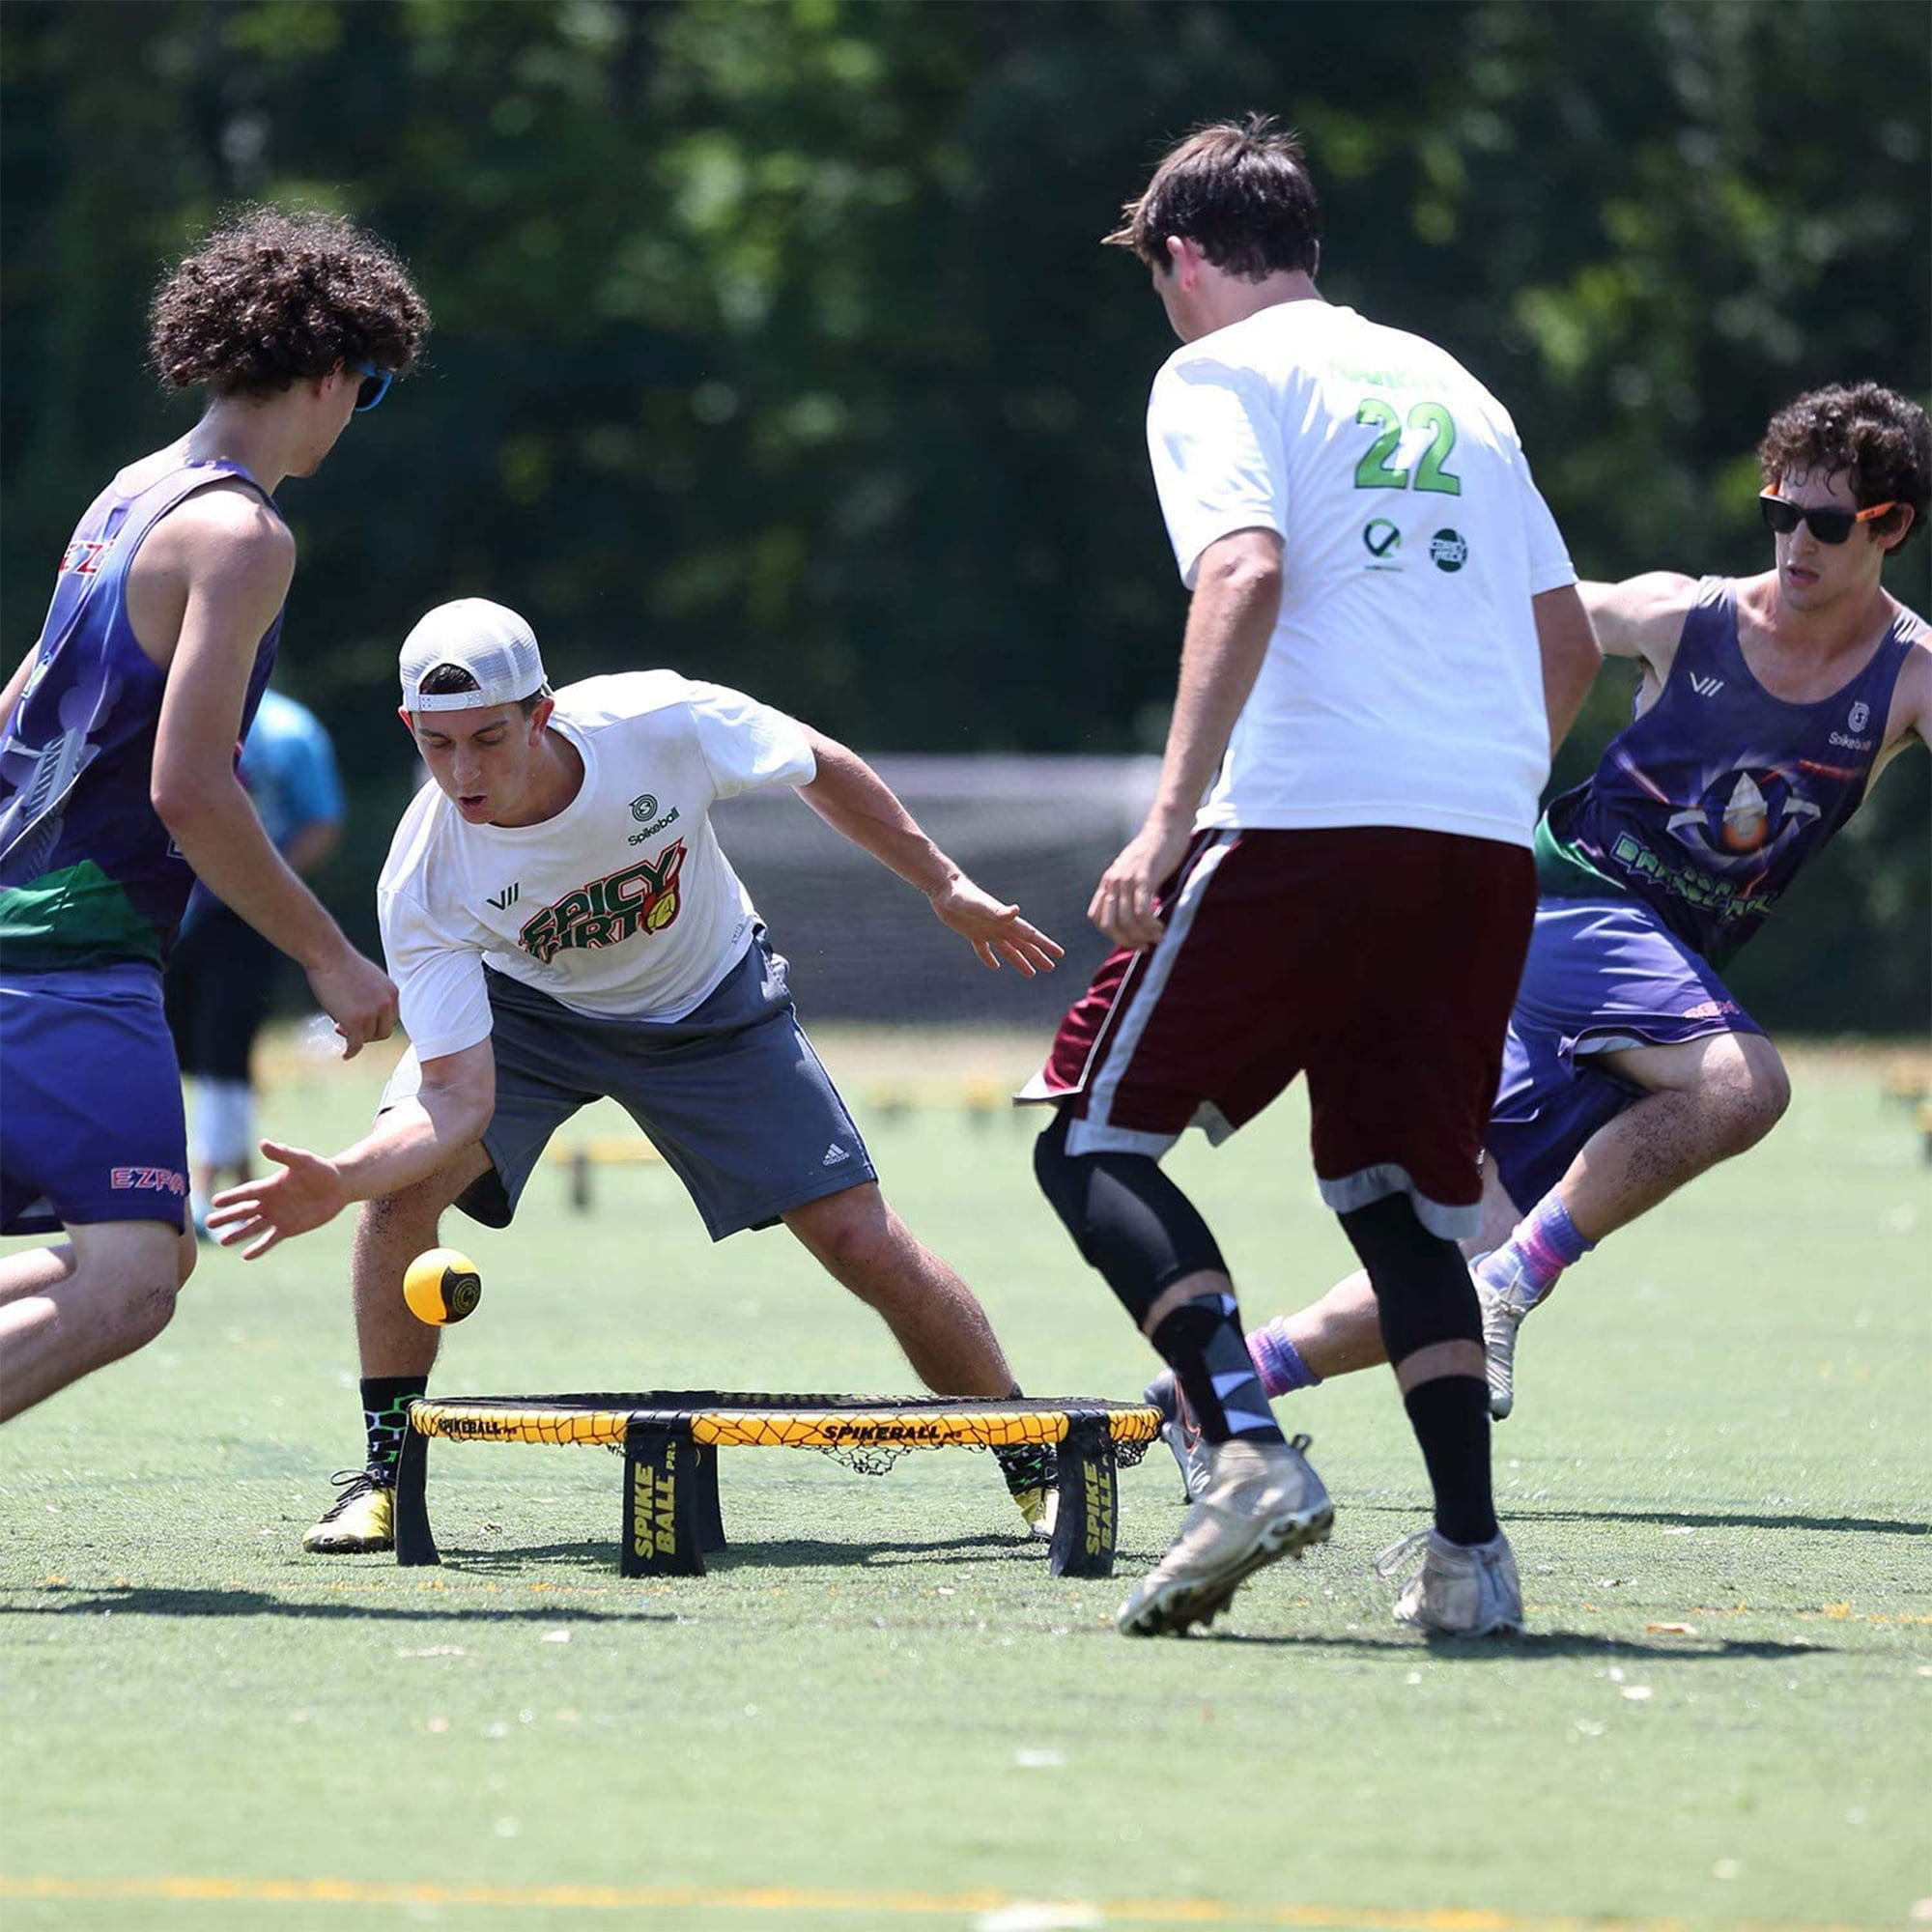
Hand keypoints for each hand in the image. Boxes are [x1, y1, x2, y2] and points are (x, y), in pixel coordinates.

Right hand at [205, 1142, 349, 1258]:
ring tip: (221, 1241)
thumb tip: (263, 1143)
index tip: (215, 1201)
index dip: (232, 1196)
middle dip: (227, 1217)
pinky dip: (259, 1247)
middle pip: (244, 1211)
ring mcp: (278, 1216)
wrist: (339, 1186)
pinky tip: (246, 1255)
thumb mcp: (302, 1161)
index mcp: (270, 1186)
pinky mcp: (288, 1228)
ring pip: (253, 1227)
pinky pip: (270, 1239)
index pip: (246, 1192)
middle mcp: (270, 1202)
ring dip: (238, 1234)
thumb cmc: (320, 1170)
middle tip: (208, 1223)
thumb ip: (283, 1154)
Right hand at [305, 944, 397, 1059]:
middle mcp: (386, 1004)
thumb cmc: (342, 963)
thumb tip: (367, 1013)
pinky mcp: (356, 1021)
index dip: (376, 1024)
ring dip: (354, 1036)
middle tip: (348, 1028)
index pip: (391, 1019)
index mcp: (392, 993)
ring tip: (338, 1026)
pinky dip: (351, 1051)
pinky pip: (356, 1044)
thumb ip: (373, 995)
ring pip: (367, 1038)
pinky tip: (345, 1055)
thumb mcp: (368, 978)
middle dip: (368, 1033)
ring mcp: (372, 1013)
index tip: (362, 1023)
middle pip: (383, 1031)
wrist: (328, 955)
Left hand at [928, 874, 1064, 974]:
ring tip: (1030, 973)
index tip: (1059, 954)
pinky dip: (990, 958)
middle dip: (1037, 956)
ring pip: (1007, 949)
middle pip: (1022, 944)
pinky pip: (984, 949)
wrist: (944, 888)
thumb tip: (1016, 911)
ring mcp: (986, 929)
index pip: (1030, 935)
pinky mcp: (972, 932)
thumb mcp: (979, 905)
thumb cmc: (962, 896)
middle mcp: (999, 925)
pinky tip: (995, 966)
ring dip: (1019, 960)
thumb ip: (998, 911)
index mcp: (1005, 920)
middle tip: (1050, 968)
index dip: (1045, 945)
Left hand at [1089, 815, 1193, 948]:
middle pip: (1110, 925)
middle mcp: (1113, 881)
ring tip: (1157, 939)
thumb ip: (1129, 891)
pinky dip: (1151, 926)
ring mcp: (1127, 879)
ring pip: (1127, 921)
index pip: (1097, 918)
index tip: (1132, 941)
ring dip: (1142, 936)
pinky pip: (1142, 912)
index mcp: (1108, 881)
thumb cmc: (1156, 851)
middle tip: (1145, 946)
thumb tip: (1135, 918)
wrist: (1167, 826)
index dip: (1112, 935)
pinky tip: (1160, 928)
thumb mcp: (1135, 872)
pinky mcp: (1144, 877)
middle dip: (1127, 941)